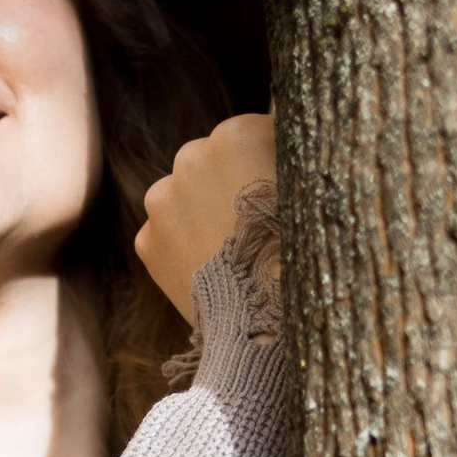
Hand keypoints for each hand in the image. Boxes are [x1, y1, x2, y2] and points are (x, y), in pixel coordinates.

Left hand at [132, 113, 277, 325]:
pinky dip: (185, 244)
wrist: (260, 325)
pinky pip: (168, 233)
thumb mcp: (310, 194)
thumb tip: (287, 148)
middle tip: (259, 222)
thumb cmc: (298, 256)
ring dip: (204, 210)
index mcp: (236, 134)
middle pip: (214, 160)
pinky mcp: (146, 241)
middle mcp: (189, 156)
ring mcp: (160, 200)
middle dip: (232, 181)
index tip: (284, 186)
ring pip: (186, 195)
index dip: (272, 159)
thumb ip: (291, 160)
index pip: (256, 132)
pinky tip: (212, 265)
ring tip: (233, 247)